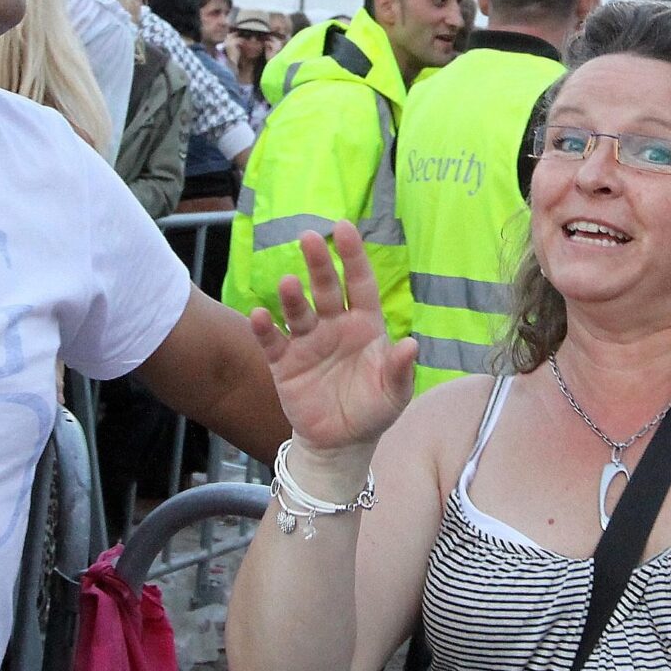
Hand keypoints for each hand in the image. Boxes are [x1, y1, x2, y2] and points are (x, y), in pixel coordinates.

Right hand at [247, 224, 417, 456]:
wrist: (342, 443)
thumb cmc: (373, 410)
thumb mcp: (395, 393)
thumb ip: (400, 369)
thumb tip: (410, 344)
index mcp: (365, 325)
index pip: (360, 283)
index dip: (354, 256)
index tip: (345, 228)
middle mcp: (334, 326)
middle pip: (326, 288)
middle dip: (319, 263)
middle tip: (309, 237)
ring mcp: (307, 342)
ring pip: (298, 311)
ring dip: (292, 296)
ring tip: (288, 282)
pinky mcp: (284, 363)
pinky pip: (273, 341)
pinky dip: (265, 328)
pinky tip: (259, 315)